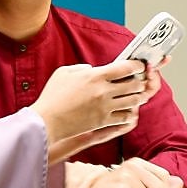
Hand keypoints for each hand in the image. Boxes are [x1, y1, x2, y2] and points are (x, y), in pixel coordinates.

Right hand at [30, 59, 159, 163]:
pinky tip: (126, 111)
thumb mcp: (64, 72)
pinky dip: (129, 113)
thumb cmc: (52, 96)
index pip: (126, 67)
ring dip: (137, 98)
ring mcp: (105, 107)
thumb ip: (82, 67)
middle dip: (139, 82)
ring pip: (133, 101)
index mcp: (95, 76)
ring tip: (136, 96)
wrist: (47, 120)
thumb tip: (92, 68)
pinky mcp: (103, 121)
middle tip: (138, 81)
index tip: (138, 66)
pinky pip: (125, 117)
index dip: (136, 66)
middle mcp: (103, 91)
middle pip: (134, 84)